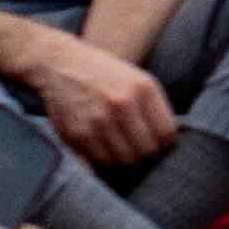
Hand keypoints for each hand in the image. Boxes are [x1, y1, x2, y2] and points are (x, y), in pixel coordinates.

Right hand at [25, 31, 179, 170]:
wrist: (59, 65)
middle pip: (146, 152)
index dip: (166, 146)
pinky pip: (99, 163)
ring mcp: (97, 121)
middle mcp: (121, 105)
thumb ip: (155, 108)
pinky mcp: (76, 135)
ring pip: (124, 162)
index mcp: (142, 89)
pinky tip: (107, 154)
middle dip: (147, 158)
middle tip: (142, 155)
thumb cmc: (104, 74)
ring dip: (127, 164)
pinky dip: (106, 164)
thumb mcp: (138, 79)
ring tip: (125, 155)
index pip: (166, 134)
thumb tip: (169, 143)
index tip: (161, 146)